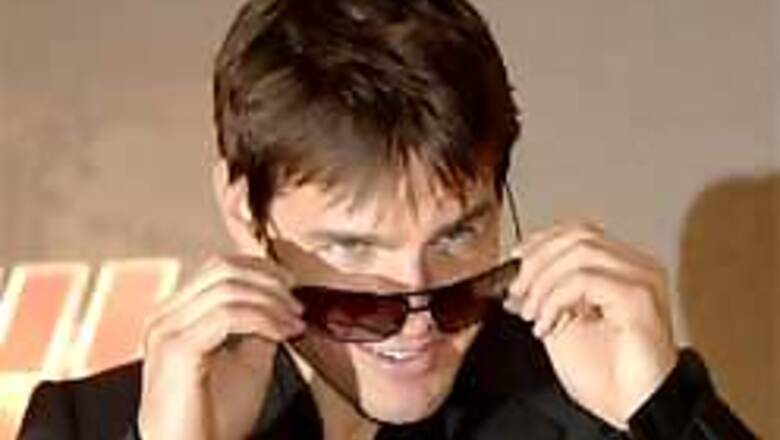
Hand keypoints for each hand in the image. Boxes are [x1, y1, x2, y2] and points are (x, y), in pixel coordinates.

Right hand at [137, 255, 304, 439]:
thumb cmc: (213, 417)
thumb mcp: (246, 360)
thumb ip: (258, 325)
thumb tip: (282, 300)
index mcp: (175, 315)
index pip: (218, 268)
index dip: (260, 269)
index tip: (291, 284)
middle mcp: (165, 316)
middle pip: (222, 269)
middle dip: (268, 279)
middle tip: (295, 301)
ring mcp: (167, 329)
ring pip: (227, 288)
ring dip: (270, 300)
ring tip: (293, 320)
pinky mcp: (177, 348)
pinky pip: (228, 315)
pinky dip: (263, 318)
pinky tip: (282, 333)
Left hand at [505, 221, 677, 427]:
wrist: (633, 410)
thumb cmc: (607, 375)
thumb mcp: (561, 320)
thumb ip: (546, 291)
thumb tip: (519, 272)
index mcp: (621, 269)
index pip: (579, 231)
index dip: (541, 241)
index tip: (515, 260)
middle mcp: (637, 267)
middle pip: (578, 235)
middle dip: (537, 261)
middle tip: (518, 293)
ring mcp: (642, 279)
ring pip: (580, 252)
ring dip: (544, 283)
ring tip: (533, 314)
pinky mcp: (640, 298)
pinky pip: (586, 279)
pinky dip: (556, 299)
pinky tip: (549, 325)